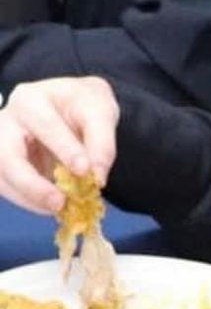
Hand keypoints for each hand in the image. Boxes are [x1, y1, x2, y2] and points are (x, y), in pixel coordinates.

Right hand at [0, 77, 118, 213]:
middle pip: (6, 156)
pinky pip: (5, 187)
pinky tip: (49, 207)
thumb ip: (102, 142)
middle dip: (32, 183)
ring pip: (1, 176)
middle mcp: (6, 122)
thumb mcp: (100, 111)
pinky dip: (28, 201)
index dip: (64, 149)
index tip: (84, 170)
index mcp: (31, 99)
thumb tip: (97, 178)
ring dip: (29, 197)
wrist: (71, 108)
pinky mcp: (1, 166)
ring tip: (59, 209)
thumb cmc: (82, 106)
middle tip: (60, 202)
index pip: (45, 124)